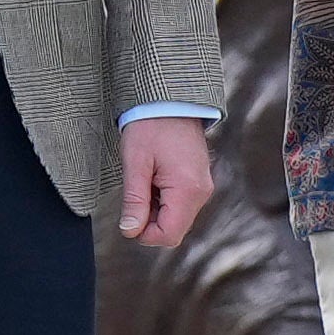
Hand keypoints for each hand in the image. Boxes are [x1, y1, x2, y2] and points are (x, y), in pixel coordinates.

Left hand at [118, 113, 221, 250]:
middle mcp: (202, 192)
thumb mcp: (136, 164)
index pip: (168, 235)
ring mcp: (203, 186)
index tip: (130, 212)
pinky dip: (165, 199)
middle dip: (150, 221)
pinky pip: (182, 204)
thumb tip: (130, 231)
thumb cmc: (151, 126)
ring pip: (177, 218)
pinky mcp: (200, 181)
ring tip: (146, 179)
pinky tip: (155, 177)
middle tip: (136, 191)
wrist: (171, 98)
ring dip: (156, 209)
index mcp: (187, 189)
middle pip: (174, 230)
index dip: (144, 233)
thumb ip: (134, 201)